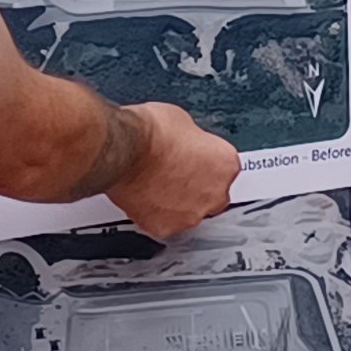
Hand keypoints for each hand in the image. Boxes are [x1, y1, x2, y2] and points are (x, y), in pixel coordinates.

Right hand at [104, 104, 239, 239]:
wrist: (125, 149)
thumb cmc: (151, 133)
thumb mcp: (185, 123)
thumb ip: (194, 143)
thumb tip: (187, 146)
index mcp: (225, 164)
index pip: (225, 170)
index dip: (206, 164)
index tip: (194, 161)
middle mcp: (214, 194)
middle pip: (212, 196)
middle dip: (196, 187)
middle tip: (175, 173)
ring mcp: (190, 214)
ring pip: (188, 213)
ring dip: (177, 202)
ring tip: (156, 184)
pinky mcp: (165, 227)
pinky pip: (164, 222)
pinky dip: (155, 212)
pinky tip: (145, 195)